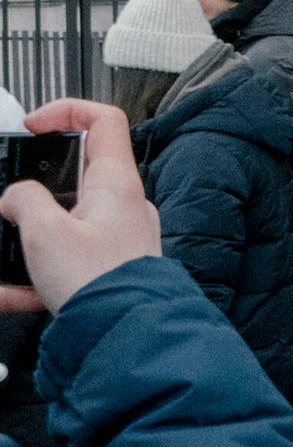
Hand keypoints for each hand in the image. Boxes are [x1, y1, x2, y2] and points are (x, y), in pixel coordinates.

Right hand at [0, 103, 160, 315]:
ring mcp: (118, 237)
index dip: (66, 111)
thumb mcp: (45, 233)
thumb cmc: (100, 284)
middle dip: (32, 191)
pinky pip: (64, 260)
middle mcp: (124, 206)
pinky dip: (35, 274)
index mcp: (116, 184)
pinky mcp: (107, 267)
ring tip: (7, 263)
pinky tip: (11, 294)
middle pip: (74, 176)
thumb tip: (18, 196)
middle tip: (8, 206)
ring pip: (62, 224)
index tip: (34, 126)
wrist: (126, 336)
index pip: (104, 121)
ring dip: (27, 241)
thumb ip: (24, 201)